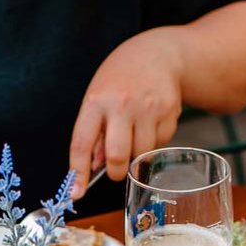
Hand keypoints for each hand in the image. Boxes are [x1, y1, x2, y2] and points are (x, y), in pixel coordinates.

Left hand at [70, 30, 184, 195]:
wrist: (157, 53)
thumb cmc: (121, 78)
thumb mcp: (98, 97)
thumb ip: (96, 131)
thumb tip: (96, 166)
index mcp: (96, 102)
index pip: (82, 144)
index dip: (79, 173)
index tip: (76, 192)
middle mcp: (122, 105)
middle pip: (117, 156)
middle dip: (115, 172)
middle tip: (115, 170)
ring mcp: (147, 109)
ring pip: (141, 154)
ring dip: (136, 154)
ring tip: (135, 134)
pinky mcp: (169, 112)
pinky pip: (160, 144)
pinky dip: (154, 142)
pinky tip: (151, 123)